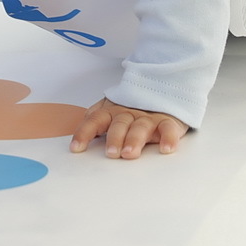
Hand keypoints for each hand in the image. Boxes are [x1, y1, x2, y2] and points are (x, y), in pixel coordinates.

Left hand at [70, 97, 189, 158]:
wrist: (163, 93)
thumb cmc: (132, 109)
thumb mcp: (111, 110)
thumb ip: (95, 120)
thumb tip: (77, 136)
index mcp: (112, 111)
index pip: (95, 120)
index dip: (84, 133)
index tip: (76, 148)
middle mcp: (128, 113)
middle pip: (119, 124)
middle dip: (114, 138)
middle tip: (111, 153)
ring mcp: (148, 117)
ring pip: (140, 127)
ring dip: (134, 139)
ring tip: (130, 153)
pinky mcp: (167, 121)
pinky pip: (168, 129)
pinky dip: (168, 138)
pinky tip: (165, 148)